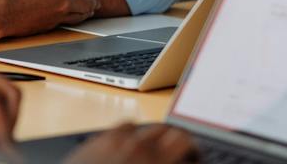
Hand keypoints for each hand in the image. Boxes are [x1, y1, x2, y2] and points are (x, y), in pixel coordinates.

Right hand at [0, 0, 99, 37]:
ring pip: (78, 16)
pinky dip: (69, 21)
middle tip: (96, 2)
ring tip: (89, 13)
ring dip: (85, 14)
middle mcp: (63, 1)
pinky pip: (63, 24)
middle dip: (92, 1)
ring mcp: (56, 16)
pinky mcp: (47, 27)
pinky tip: (68, 21)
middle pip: (86, 3)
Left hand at [64, 123, 196, 163]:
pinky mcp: (94, 142)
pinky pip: (117, 129)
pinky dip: (126, 135)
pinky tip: (125, 148)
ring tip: (149, 150)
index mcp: (154, 160)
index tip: (192, 156)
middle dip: (172, 140)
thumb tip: (178, 161)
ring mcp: (112, 141)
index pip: (183, 138)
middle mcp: (134, 146)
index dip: (191, 147)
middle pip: (163, 128)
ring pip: (139, 126)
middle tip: (175, 153)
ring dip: (148, 136)